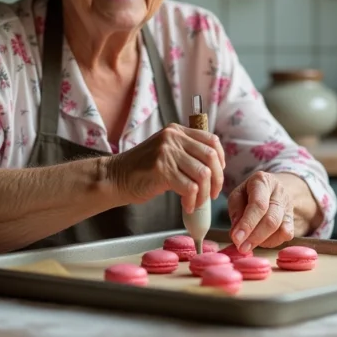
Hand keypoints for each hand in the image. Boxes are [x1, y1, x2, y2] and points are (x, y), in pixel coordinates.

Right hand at [107, 123, 224, 213]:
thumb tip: (213, 168)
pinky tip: (187, 206)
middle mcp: (173, 138)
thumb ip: (185, 152)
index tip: (218, 174)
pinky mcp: (161, 170)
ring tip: (196, 202)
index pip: (211, 140)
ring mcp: (167, 153)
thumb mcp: (165, 151)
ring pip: (202, 174)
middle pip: (211, 157)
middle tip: (212, 194)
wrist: (115, 177)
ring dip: (204, 194)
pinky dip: (192, 201)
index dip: (220, 159)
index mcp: (176, 131)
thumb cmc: (142, 169)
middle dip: (217, 179)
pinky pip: (190, 188)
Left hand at [226, 171, 293, 252]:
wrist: (272, 189)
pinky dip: (273, 241)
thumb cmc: (249, 193)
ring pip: (279, 228)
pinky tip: (261, 241)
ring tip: (247, 246)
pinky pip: (286, 235)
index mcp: (262, 181)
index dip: (247, 223)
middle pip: (270, 219)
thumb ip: (236, 212)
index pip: (258, 204)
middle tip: (241, 248)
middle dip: (254, 237)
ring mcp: (288, 206)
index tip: (236, 238)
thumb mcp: (238, 195)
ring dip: (262, 241)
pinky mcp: (292, 219)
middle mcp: (279, 192)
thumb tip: (237, 233)